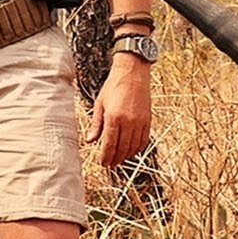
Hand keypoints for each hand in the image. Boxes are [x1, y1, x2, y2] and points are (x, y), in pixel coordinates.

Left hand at [87, 54, 151, 168]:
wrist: (132, 73)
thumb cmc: (113, 87)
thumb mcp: (100, 104)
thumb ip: (96, 124)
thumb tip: (90, 141)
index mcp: (113, 117)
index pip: (109, 144)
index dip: (106, 157)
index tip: (103, 163)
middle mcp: (128, 121)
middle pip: (122, 148)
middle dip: (115, 159)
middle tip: (110, 164)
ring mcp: (139, 121)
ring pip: (133, 146)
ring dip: (126, 156)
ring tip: (119, 160)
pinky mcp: (148, 120)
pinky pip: (144, 140)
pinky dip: (137, 148)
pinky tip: (132, 151)